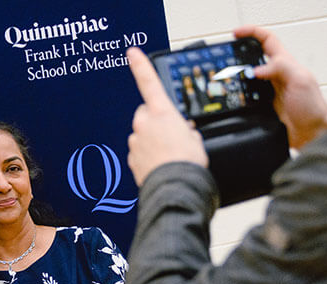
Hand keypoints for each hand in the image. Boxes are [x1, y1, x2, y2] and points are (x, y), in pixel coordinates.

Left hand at [126, 47, 207, 186]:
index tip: (132, 53)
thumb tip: (183, 132)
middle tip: (171, 134)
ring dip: (152, 139)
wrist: (175, 187)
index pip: (149, 83)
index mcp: (162, 113)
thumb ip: (186, 130)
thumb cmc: (187, 163)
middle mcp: (144, 124)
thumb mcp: (195, 139)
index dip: (140, 66)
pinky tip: (160, 163)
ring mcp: (136, 141)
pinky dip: (148, 155)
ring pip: (142, 134)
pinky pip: (139, 151)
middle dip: (155, 120)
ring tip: (168, 153)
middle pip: (145, 113)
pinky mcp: (131, 157)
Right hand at [233, 25, 326, 148]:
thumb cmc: (312, 108)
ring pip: (246, 76)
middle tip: (224, 56)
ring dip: (235, 75)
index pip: (267, 40)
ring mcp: (267, 91)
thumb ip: (281, 68)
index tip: (235, 34)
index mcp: (285, 64)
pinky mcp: (262, 105)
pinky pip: (245, 95)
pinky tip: (230, 96)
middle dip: (238, 53)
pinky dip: (236, 94)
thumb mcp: (300, 80)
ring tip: (223, 75)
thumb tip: (256, 69)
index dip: (252, 33)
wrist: (311, 135)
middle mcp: (275, 75)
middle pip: (253, 57)